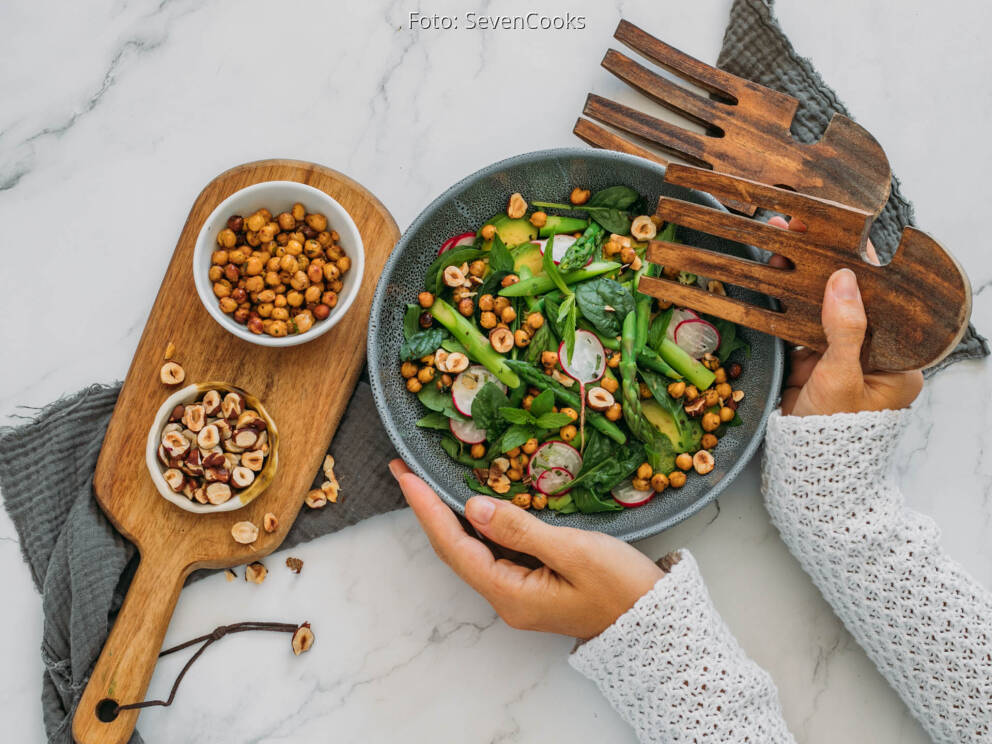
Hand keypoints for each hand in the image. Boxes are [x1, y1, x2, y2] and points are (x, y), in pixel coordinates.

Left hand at [390, 460, 664, 638]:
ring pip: (472, 550)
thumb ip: (521, 529)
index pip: (454, 546)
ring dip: (449, 516)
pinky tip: (473, 503)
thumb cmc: (621, 588)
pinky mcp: (533, 585)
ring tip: (428, 482)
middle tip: (406, 472)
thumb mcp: (574, 551)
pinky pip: (494, 551)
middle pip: (455, 549)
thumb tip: (474, 507)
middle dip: (428, 510)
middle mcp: (506, 597)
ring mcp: (519, 593)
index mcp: (511, 593)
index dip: (427, 509)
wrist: (656, 622)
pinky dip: (478, 525)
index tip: (405, 476)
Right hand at [768, 216, 922, 415]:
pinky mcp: (809, 361)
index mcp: (897, 357)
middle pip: (849, 298)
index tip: (842, 234)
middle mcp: (869, 352)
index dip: (862, 266)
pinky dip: (783, 302)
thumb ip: (844, 329)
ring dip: (799, 278)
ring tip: (781, 242)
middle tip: (804, 229)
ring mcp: (837, 355)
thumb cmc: (836, 431)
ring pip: (819, 307)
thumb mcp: (843, 378)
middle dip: (824, 265)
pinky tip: (770, 274)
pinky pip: (797, 324)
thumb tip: (844, 277)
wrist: (805, 467)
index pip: (883, 299)